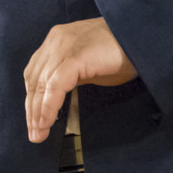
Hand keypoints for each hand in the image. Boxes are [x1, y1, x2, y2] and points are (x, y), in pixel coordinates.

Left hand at [22, 18, 136, 142]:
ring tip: (39, 133)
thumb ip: (69, 76)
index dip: (32, 98)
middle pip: (33, 79)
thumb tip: (55, 99)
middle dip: (32, 109)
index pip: (34, 72)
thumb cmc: (121, 53)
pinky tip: (48, 122)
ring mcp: (64, 46)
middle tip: (35, 134)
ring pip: (41, 83)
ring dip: (38, 112)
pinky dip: (49, 105)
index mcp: (57, 40)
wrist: (141, 38)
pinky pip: (55, 85)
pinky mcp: (75, 56)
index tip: (33, 121)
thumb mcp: (88, 65)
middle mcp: (56, 40)